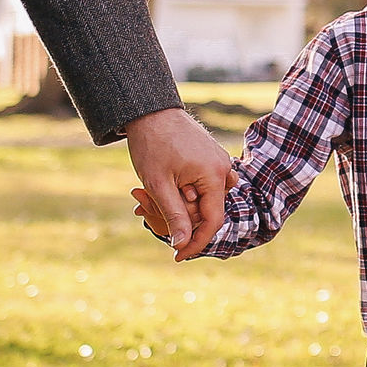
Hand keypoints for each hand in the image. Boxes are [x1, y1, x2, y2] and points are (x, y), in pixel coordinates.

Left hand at [124, 107, 231, 259]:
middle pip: (208, 210)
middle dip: (180, 215)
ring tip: (151, 190)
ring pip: (204, 198)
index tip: (177, 256)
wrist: (149, 110)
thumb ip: (174, 216)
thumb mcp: (159, 185)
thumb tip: (181, 244)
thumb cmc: (152, 145)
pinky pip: (202, 184)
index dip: (196, 242)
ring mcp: (218, 161)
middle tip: (143, 205)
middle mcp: (223, 168)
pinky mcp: (210, 157)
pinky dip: (184, 190)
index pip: (213, 221)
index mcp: (215, 175)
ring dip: (181, 203)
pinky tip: (165, 181)